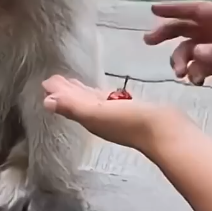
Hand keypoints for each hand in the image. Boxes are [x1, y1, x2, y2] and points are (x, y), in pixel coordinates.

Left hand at [42, 75, 179, 151]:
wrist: (164, 130)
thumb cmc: (129, 122)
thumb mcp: (95, 112)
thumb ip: (72, 106)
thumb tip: (47, 101)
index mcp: (89, 117)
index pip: (69, 102)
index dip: (59, 93)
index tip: (47, 82)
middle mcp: (100, 117)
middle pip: (79, 101)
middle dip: (68, 91)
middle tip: (56, 80)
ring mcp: (116, 114)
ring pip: (94, 100)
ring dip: (82, 92)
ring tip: (75, 83)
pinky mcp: (132, 110)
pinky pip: (110, 100)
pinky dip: (102, 94)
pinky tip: (107, 93)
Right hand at [144, 0, 211, 95]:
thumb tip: (193, 53)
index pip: (197, 11)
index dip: (175, 9)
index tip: (154, 10)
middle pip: (187, 27)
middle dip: (167, 33)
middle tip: (148, 41)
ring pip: (190, 49)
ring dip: (181, 61)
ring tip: (180, 76)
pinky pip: (200, 65)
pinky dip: (195, 73)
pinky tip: (196, 82)